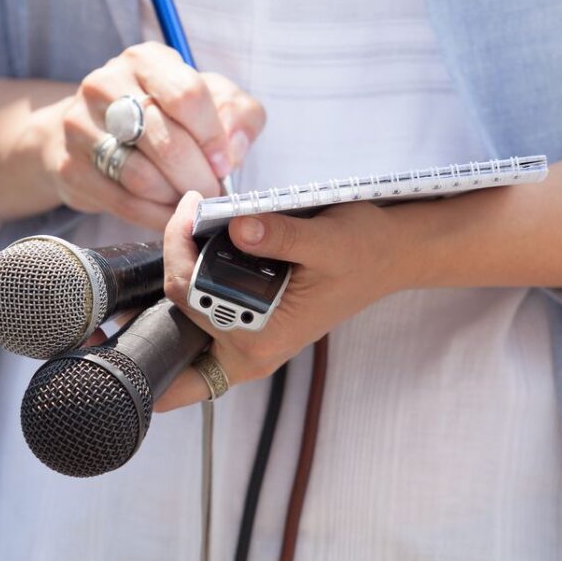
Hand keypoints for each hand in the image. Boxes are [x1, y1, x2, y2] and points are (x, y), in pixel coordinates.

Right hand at [36, 42, 265, 230]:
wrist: (89, 132)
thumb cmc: (161, 113)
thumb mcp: (209, 100)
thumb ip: (238, 114)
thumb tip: (234, 147)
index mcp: (146, 60)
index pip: (187, 96)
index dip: (213, 137)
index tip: (223, 163)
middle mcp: (106, 84)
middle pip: (166, 141)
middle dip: (198, 176)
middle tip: (212, 193)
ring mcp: (80, 126)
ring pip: (142, 178)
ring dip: (176, 198)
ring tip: (188, 200)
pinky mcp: (70, 167)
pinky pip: (124, 203)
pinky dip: (155, 216)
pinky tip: (168, 213)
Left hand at [155, 192, 418, 410]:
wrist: (389, 257)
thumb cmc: (362, 250)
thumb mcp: (326, 239)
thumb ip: (281, 236)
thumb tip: (240, 227)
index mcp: (262, 339)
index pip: (188, 296)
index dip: (177, 249)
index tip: (192, 207)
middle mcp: (249, 353)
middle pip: (176, 313)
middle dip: (172, 263)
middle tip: (191, 212)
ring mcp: (247, 346)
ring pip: (181, 326)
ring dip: (178, 280)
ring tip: (190, 228)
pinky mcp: (249, 331)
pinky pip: (201, 324)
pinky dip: (192, 291)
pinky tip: (197, 252)